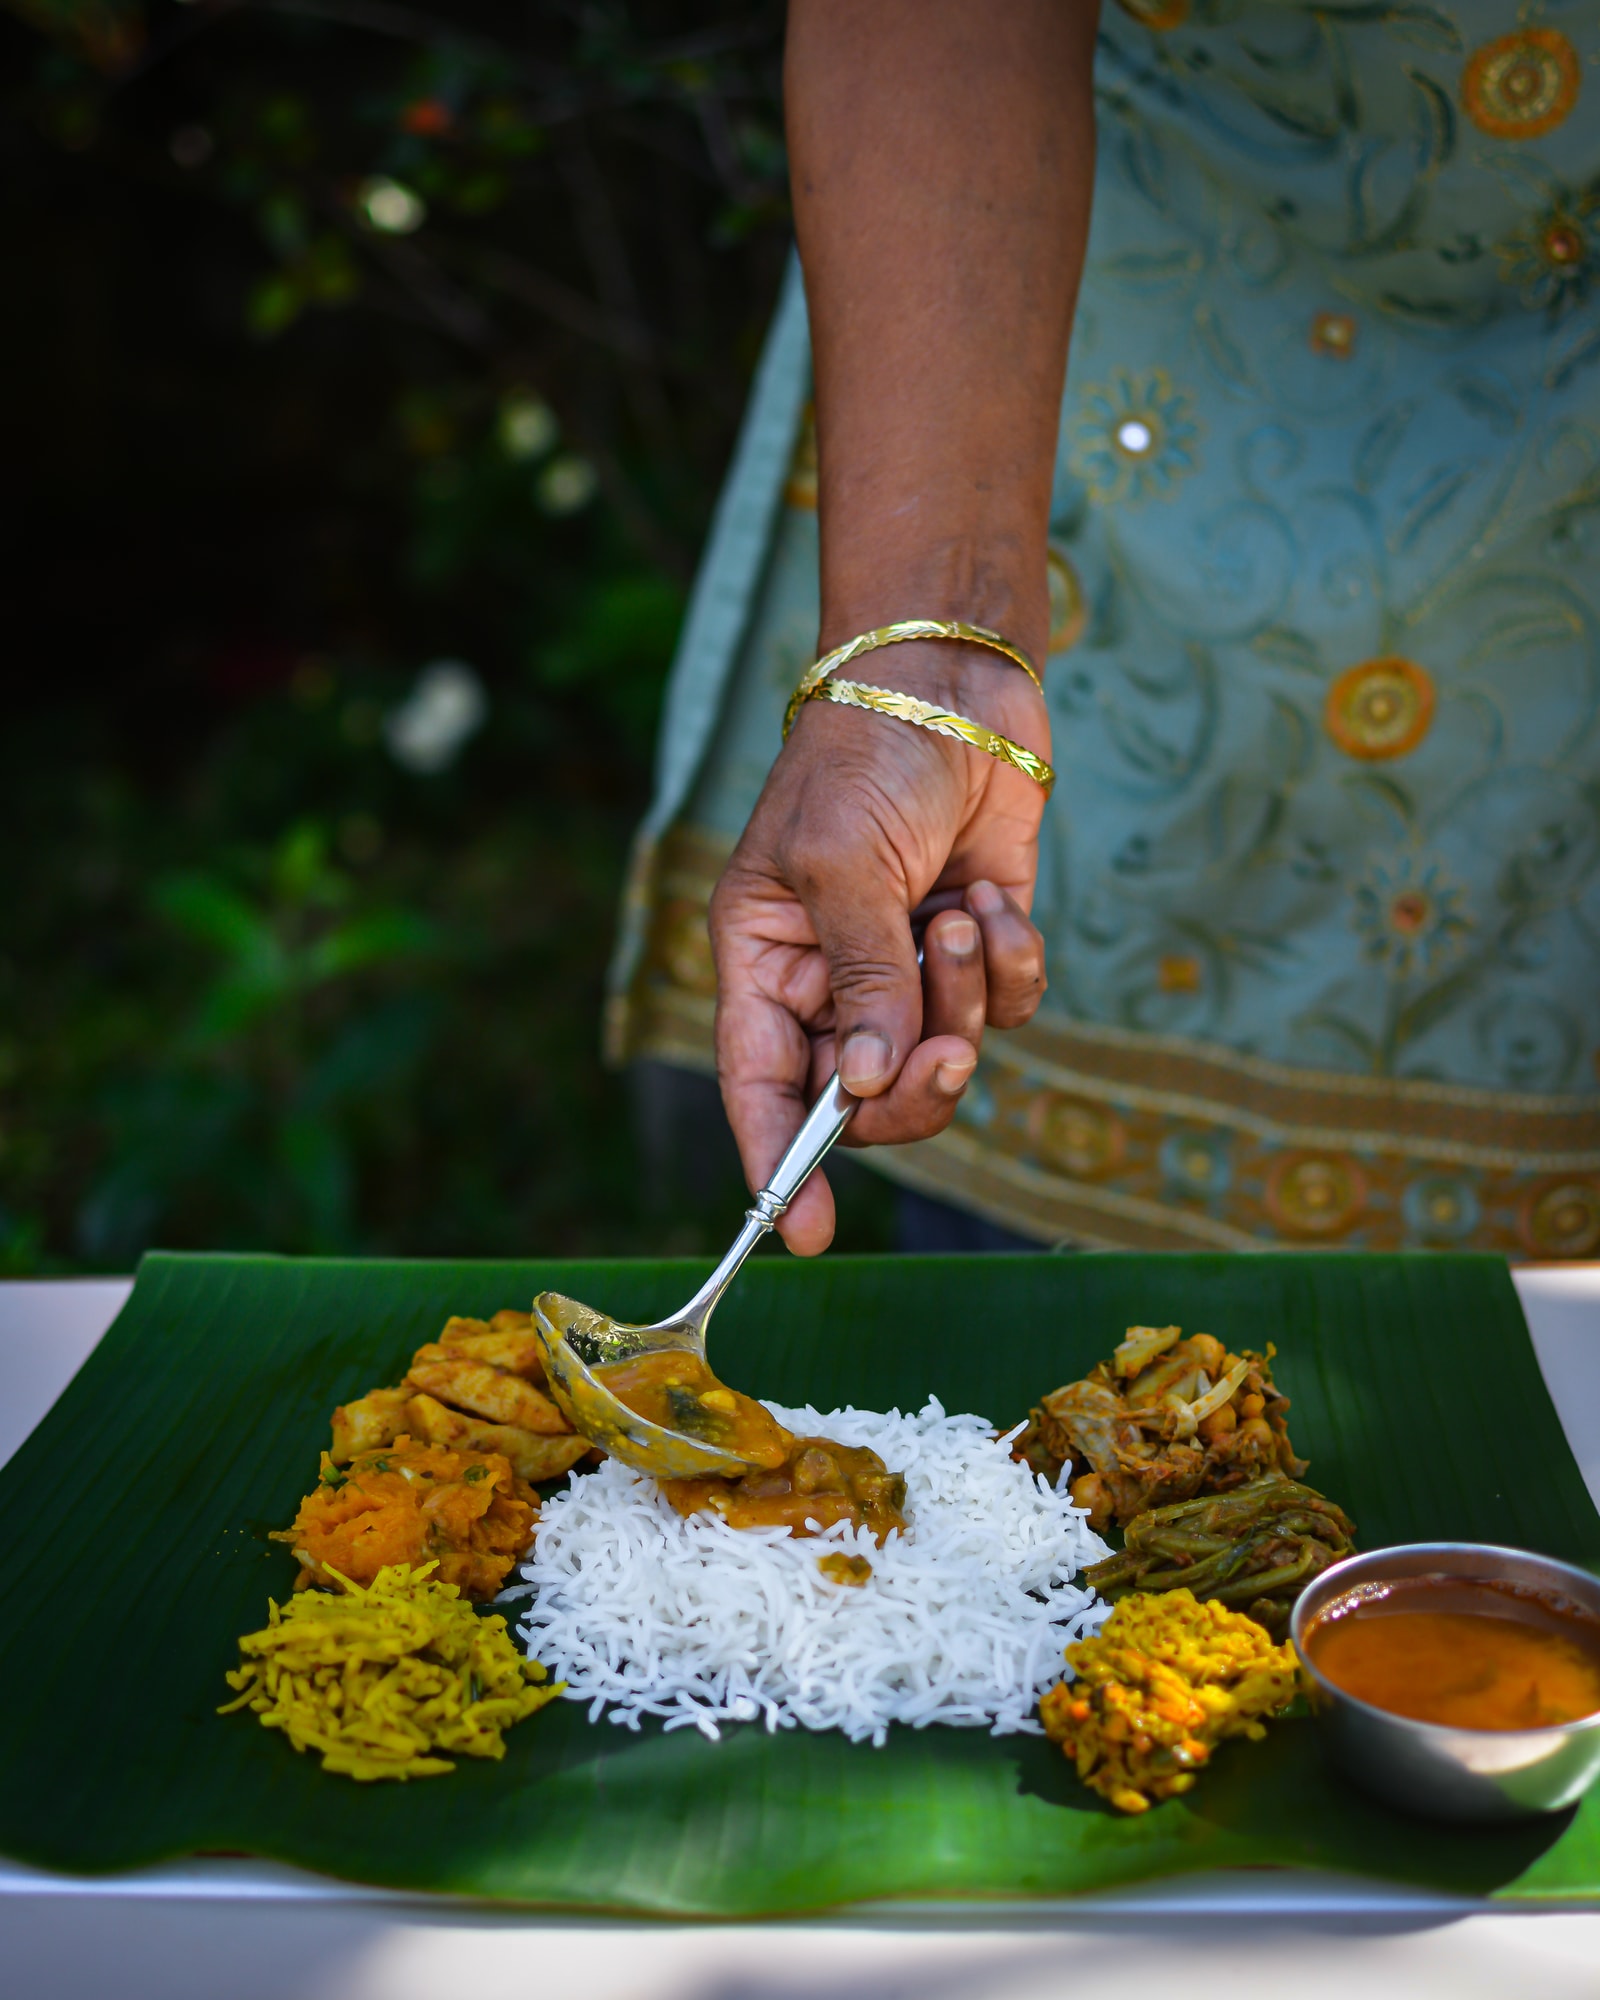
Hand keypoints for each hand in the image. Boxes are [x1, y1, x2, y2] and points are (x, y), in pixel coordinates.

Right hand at [709, 640, 1048, 1253]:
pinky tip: (992, 899)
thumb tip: (862, 1088)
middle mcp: (833, 981)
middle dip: (911, 1086)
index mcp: (766, 963)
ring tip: (960, 911)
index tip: (804, 1233)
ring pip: (943, 1055)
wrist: (954, 681)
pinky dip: (1009, 965)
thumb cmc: (866, 759)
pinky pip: (1004, 1008)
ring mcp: (910, 967)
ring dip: (964, 995)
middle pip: (863, 1098)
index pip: (760, 1087)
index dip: (780, 1164)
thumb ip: (861, 981)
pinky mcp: (979, 947)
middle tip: (945, 1056)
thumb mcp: (844, 866)